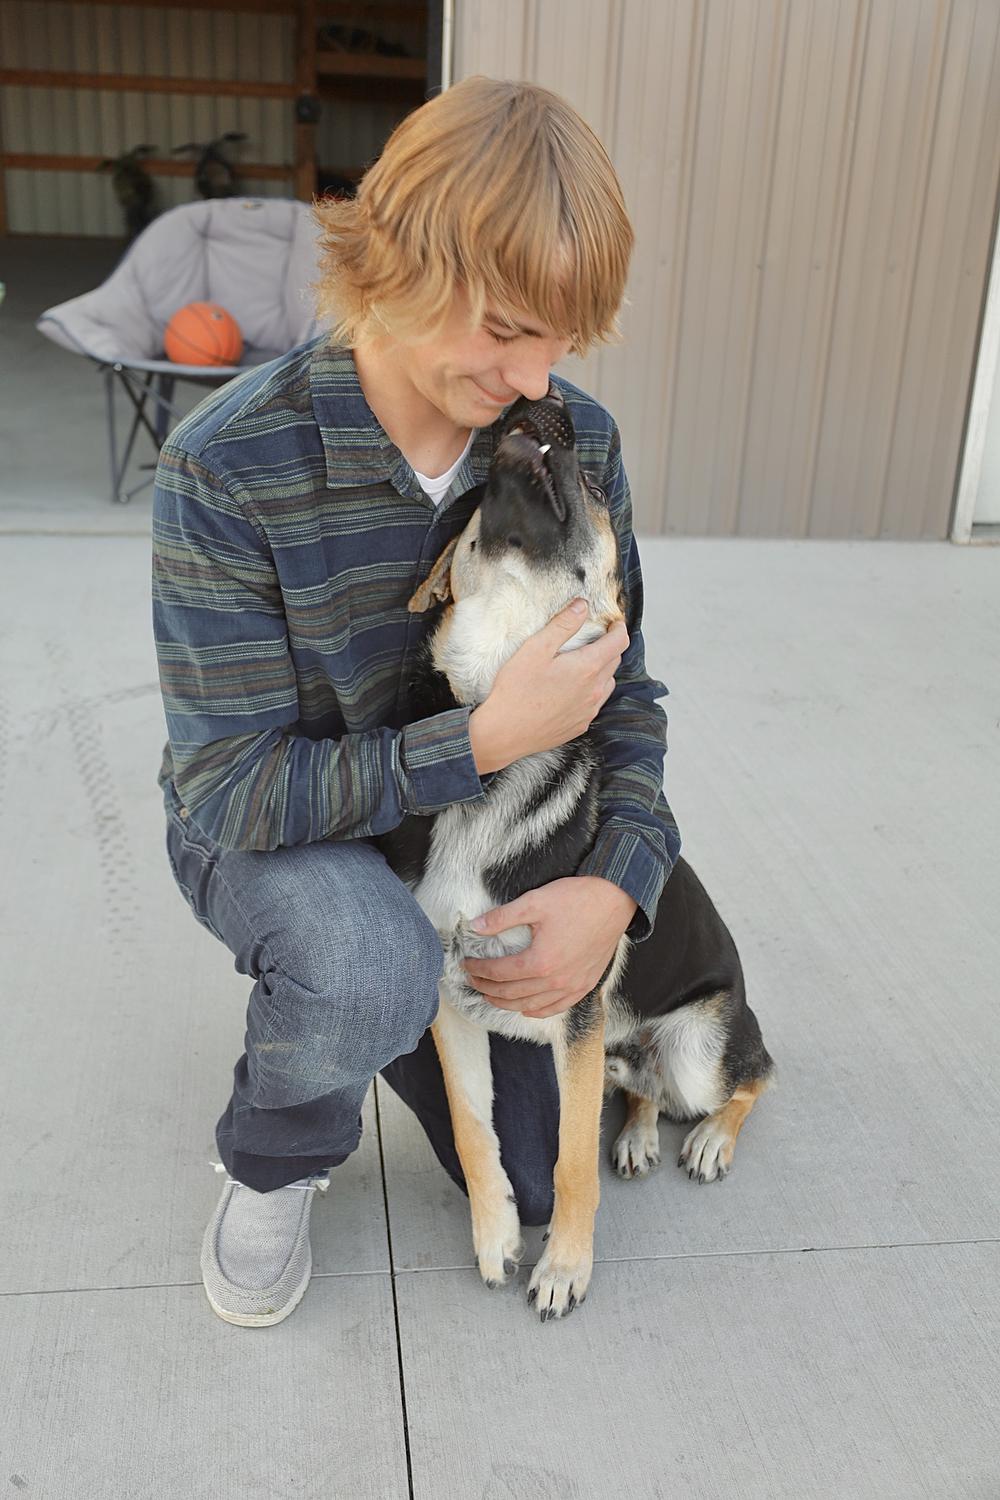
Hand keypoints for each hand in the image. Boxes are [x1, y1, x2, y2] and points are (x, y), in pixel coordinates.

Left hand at [463, 876, 637, 1018]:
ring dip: (506, 1003)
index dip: (478, 970)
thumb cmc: (576, 899)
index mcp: (540, 961)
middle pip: (511, 994)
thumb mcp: (534, 901)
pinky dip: (537, 1011)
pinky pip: (557, 1008)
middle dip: (486, 988)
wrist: (615, 900)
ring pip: (531, 1006)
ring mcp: (572, 986)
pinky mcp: (585, 985)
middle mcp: (555, 980)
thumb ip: (502, 917)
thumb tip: (475, 927)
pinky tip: (526, 1008)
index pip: (498, 973)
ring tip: (491, 995)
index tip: (466, 964)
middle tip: (472, 980)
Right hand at [468, 603, 628, 774]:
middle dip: (610, 647)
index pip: (618, 643)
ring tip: (584, 664)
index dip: (619, 628)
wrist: (504, 732)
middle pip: (614, 662)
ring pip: (607, 684)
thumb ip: (562, 625)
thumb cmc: (516, 690)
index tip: (614, 622)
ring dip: (602, 670)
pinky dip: (592, 692)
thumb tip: (582, 607)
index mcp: (587, 668)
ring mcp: (588, 711)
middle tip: (596, 638)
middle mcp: (594, 691)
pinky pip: (595, 704)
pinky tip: (573, 690)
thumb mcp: (536, 648)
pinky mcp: (580, 725)